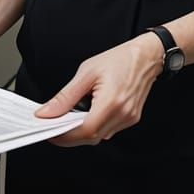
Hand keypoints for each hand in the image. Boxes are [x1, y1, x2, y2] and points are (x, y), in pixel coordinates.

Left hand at [35, 33, 162, 146]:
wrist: (146, 56)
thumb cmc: (120, 59)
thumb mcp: (87, 72)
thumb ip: (65, 96)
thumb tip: (47, 112)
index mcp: (112, 101)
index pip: (84, 131)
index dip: (63, 135)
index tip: (48, 130)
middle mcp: (123, 114)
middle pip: (91, 138)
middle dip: (69, 135)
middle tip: (54, 124)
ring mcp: (128, 119)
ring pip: (99, 136)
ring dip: (82, 131)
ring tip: (72, 115)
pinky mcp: (131, 119)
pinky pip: (108, 130)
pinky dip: (94, 125)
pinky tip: (88, 112)